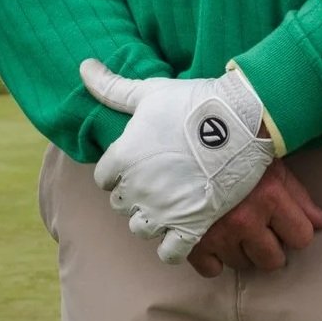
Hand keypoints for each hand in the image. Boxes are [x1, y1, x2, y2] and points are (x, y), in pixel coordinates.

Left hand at [80, 59, 273, 264]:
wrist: (238, 122)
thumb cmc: (192, 103)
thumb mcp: (148, 92)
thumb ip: (111, 87)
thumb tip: (83, 66)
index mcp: (122, 157)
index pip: (103, 178)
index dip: (117, 172)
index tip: (136, 164)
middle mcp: (136, 188)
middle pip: (121, 204)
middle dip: (134, 195)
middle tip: (156, 181)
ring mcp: (163, 210)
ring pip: (140, 229)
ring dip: (150, 220)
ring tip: (167, 205)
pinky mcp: (191, 227)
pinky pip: (169, 253)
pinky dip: (171, 249)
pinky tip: (180, 234)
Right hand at [185, 160, 321, 277]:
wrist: (179, 137)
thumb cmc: (231, 147)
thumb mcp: (269, 162)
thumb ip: (298, 195)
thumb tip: (321, 223)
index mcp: (269, 197)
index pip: (302, 237)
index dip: (294, 229)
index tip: (283, 220)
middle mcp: (244, 220)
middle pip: (273, 260)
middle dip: (269, 246)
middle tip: (258, 228)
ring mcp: (216, 233)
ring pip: (242, 264)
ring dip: (240, 249)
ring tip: (231, 227)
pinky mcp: (191, 241)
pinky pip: (211, 269)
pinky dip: (212, 258)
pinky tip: (212, 238)